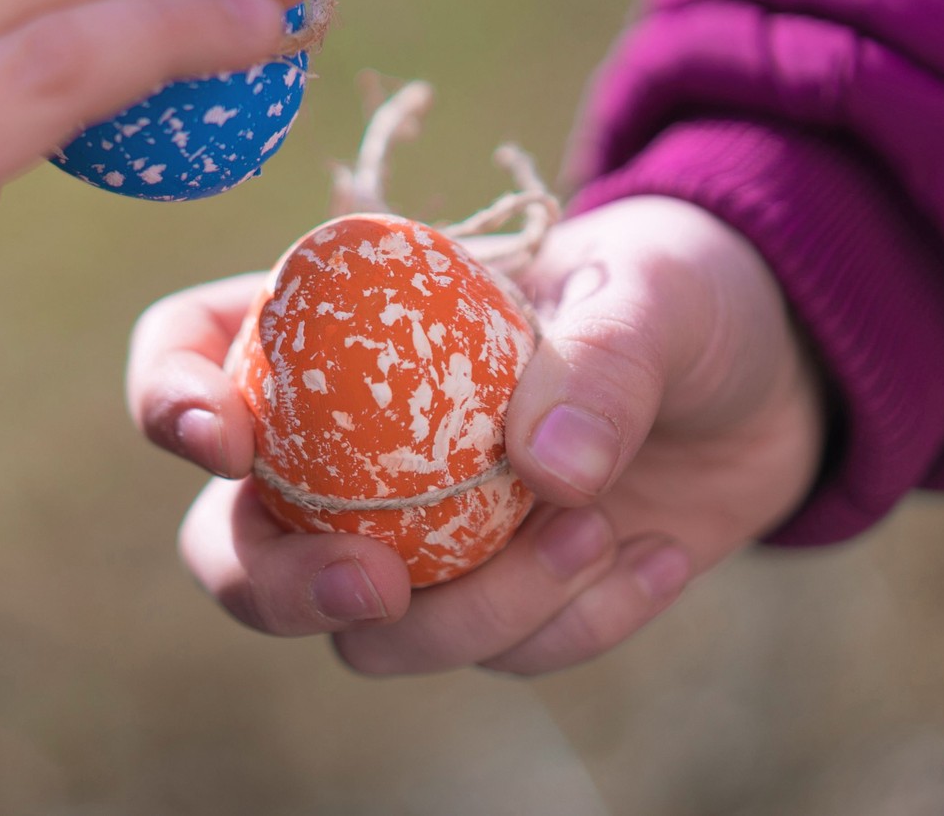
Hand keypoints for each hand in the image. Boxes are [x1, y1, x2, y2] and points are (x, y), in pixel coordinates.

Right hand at [126, 195, 824, 673]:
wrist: (773, 376)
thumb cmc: (680, 290)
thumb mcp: (656, 288)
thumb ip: (604, 356)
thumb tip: (547, 472)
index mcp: (332, 327)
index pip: (189, 356)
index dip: (170, 403)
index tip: (225, 442)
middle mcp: (344, 444)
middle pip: (234, 545)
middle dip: (278, 587)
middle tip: (374, 584)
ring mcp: (414, 535)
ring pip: (367, 632)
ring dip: (472, 613)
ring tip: (597, 532)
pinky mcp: (496, 602)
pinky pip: (500, 655)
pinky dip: (577, 626)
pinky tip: (659, 557)